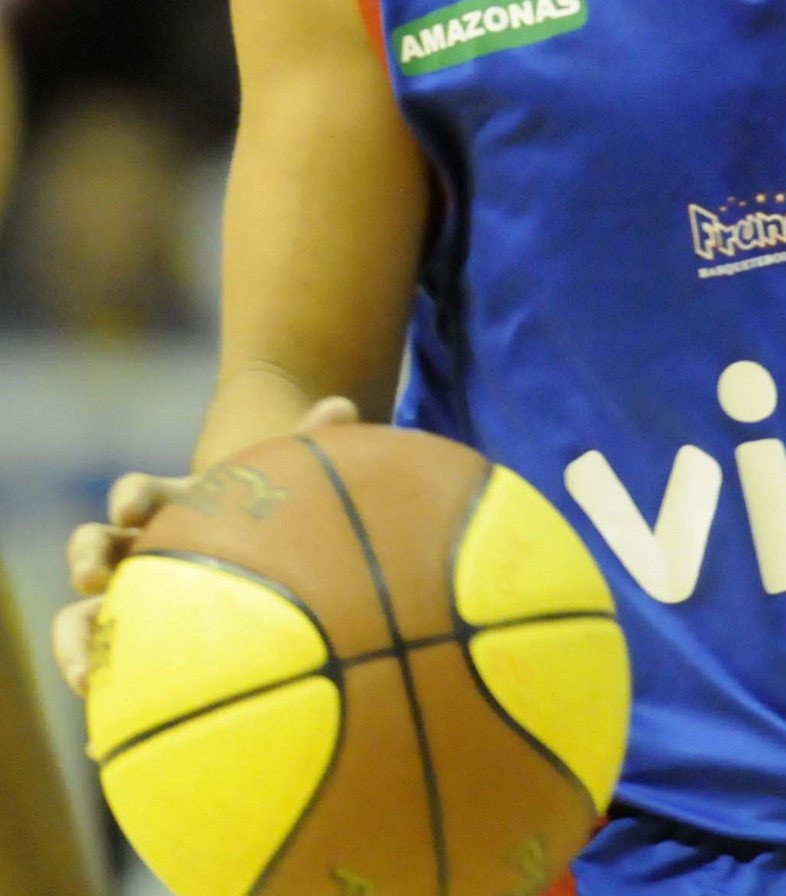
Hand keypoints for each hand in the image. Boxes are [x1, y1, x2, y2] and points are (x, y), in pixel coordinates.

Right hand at [52, 396, 357, 695]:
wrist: (261, 549)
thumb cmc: (273, 510)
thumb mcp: (289, 477)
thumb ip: (314, 440)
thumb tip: (344, 406)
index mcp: (171, 506)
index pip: (138, 493)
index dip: (131, 496)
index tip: (132, 506)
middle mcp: (141, 552)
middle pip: (95, 551)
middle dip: (85, 558)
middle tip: (90, 575)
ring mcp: (135, 604)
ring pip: (83, 621)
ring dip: (76, 644)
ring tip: (85, 679)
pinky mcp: (138, 651)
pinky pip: (118, 679)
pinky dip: (113, 706)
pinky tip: (108, 744)